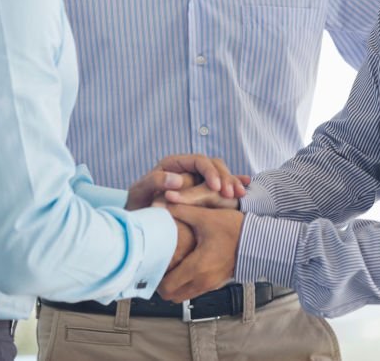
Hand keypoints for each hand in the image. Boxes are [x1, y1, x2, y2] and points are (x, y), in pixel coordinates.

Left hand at [126, 154, 249, 209]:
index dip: (210, 171)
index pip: (199, 161)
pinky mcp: (202, 190)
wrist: (136, 217)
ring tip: (240, 194)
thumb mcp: (140, 191)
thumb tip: (177, 179)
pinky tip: (243, 189)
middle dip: (225, 178)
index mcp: (175, 163)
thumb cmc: (136, 203)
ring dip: (231, 183)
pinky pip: (220, 184)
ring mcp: (196, 178)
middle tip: (232, 194)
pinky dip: (232, 186)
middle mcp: (188, 168)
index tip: (216, 187)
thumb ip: (155, 182)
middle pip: (214, 166)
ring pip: (220, 174)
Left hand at [157, 205, 243, 301]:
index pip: (166, 287)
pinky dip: (188, 284)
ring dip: (176, 285)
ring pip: (183, 295)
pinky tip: (189, 265)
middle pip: (171, 296)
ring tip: (174, 265)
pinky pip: (195, 290)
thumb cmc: (235, 229)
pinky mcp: (217, 283)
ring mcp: (211, 284)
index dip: (157, 277)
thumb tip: (162, 204)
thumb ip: (182, 211)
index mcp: (197, 268)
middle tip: (162, 265)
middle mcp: (203, 281)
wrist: (259, 238)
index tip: (156, 263)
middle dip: (163, 284)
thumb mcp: (206, 217)